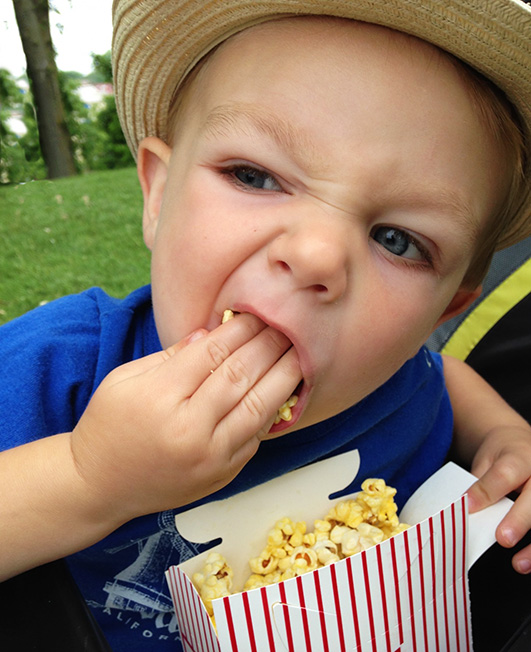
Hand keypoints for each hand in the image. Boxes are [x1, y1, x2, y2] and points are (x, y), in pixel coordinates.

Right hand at [70, 313, 300, 522]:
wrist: (101, 485)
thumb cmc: (109, 424)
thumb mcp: (125, 379)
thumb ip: (170, 355)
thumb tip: (211, 332)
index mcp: (160, 398)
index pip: (211, 354)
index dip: (238, 330)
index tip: (255, 313)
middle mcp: (189, 429)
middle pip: (239, 376)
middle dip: (267, 346)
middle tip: (286, 325)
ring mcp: (209, 457)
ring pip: (257, 408)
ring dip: (283, 377)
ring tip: (299, 354)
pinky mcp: (221, 475)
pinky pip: (255, 437)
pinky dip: (272, 410)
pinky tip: (284, 389)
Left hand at [466, 425, 530, 573]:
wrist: (522, 444)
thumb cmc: (503, 455)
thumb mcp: (487, 460)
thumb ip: (478, 483)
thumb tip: (459, 509)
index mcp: (520, 458)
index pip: (504, 474)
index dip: (486, 491)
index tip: (468, 506)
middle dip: (519, 520)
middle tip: (502, 538)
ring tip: (519, 563)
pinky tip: (528, 563)